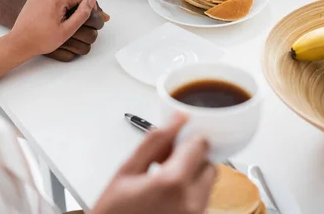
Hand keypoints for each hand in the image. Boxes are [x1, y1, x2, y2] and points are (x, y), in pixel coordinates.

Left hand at [8, 0, 99, 57]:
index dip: (92, 5)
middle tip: (84, 16)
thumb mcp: (67, 30)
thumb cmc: (41, 39)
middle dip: (83, 1)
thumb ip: (82, 14)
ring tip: (73, 15)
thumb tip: (91, 0)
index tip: (91, 16)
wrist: (20, 41)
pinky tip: (60, 12)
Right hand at [92, 114, 215, 213]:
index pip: (200, 146)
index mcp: (173, 183)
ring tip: (163, 180)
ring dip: (191, 175)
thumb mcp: (127, 169)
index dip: (186, 139)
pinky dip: (190, 191)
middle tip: (165, 161)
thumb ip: (155, 141)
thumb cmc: (114, 211)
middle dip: (191, 158)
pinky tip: (167, 194)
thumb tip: (177, 119)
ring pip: (207, 182)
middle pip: (208, 164)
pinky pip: (202, 199)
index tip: (172, 142)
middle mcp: (191, 202)